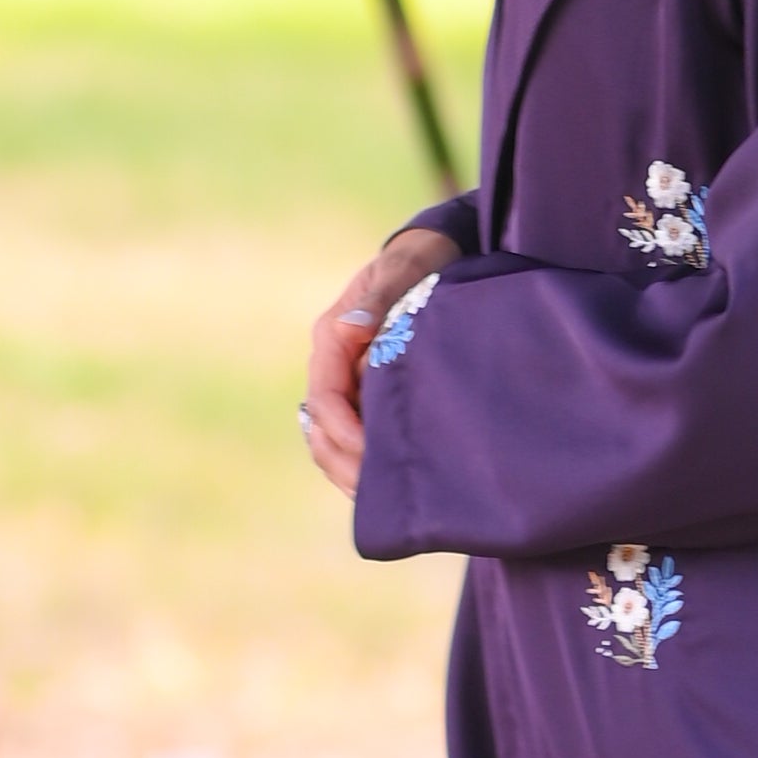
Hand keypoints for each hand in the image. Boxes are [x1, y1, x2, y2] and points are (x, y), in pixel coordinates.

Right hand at [302, 227, 459, 497]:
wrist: (436, 257)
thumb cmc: (421, 261)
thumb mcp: (405, 270)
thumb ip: (380, 299)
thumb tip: (354, 328)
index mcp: (334, 338)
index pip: (324, 399)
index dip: (344, 433)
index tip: (372, 455)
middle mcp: (333, 367)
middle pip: (321, 430)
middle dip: (345, 464)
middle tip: (381, 493)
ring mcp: (348, 386)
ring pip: (332, 443)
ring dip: (351, 473)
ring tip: (385, 500)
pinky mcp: (367, 399)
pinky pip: (355, 441)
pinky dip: (366, 466)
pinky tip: (392, 487)